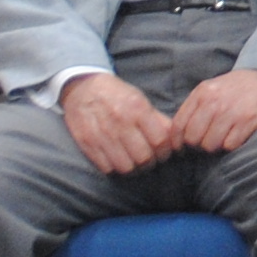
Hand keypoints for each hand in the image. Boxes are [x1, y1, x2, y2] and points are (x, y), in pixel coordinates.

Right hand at [60, 71, 176, 173]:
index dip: (165, 152)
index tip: (163, 154)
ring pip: (125, 167)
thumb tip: (174, 140)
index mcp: (137, 108)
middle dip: (150, 163)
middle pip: (143, 157)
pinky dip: (114, 168)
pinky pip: (106, 168)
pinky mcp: (87, 143)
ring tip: (133, 162)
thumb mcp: (140, 99)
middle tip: (149, 160)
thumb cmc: (117, 95)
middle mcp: (120, 121)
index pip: (160, 141)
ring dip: (133, 168)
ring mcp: (102, 133)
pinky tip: (117, 159)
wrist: (83, 88)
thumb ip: (157, 119)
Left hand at [173, 67, 256, 151]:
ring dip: (215, 146)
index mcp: (202, 93)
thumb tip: (177, 135)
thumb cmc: (234, 87)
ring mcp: (231, 112)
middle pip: (193, 139)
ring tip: (222, 137)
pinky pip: (230, 146)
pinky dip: (231, 144)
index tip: (181, 147)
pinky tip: (235, 134)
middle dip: (198, 144)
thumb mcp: (209, 89)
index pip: (179, 125)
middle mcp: (214, 102)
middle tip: (206, 140)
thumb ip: (193, 107)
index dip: (177, 141)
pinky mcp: (248, 121)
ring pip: (210, 145)